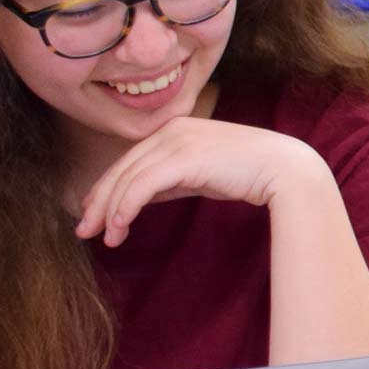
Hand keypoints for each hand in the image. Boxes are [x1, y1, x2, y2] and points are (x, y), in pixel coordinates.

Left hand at [76, 118, 328, 248]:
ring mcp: (177, 141)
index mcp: (174, 130)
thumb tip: (140, 198)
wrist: (284, 168)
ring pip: (128, 178)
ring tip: (104, 238)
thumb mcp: (201, 174)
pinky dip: (126, 207)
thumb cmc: (249, 173)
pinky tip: (120, 227)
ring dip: (110, 211)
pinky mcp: (183, 157)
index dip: (106, 189)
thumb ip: (171, 180)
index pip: (129, 162)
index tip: (94, 216)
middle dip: (99, 202)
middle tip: (84, 231)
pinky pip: (142, 185)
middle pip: (121, 169)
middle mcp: (171, 130)